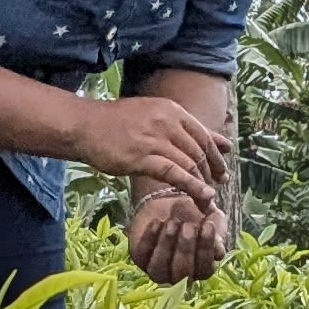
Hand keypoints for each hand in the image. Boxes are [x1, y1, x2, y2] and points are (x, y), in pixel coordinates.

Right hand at [71, 91, 228, 215]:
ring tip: (209, 197)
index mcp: (172, 111)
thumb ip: (186, 127)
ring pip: (190, 163)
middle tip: (219, 185)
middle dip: (213, 170)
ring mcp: (154, 140)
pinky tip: (201, 196)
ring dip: (203, 182)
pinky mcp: (142, 158)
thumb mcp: (155, 115)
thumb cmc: (118, 122)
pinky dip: (191, 186)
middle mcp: (167, 123)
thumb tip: (221, 139)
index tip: (222, 169)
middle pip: (200, 150)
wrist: (85, 125)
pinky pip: (174, 174)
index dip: (216, 155)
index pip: (204, 135)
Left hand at [128, 185, 230, 284]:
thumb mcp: (206, 207)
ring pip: (159, 271)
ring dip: (166, 246)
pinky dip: (150, 238)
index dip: (206, 248)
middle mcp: (180, 274)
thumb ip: (209, 205)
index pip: (206, 269)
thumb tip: (209, 194)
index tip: (208, 224)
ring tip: (172, 222)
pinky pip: (142, 255)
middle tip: (188, 226)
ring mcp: (158, 268)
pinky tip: (157, 222)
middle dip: (186, 250)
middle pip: (183, 275)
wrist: (166, 202)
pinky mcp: (140, 258)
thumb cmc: (192, 210)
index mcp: (201, 267)